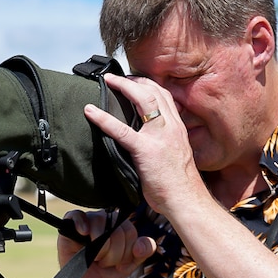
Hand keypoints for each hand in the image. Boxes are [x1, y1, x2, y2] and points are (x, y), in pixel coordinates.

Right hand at [58, 209, 156, 277]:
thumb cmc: (107, 271)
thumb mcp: (130, 263)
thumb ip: (143, 251)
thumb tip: (141, 245)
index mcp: (119, 224)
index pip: (129, 230)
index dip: (126, 251)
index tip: (118, 263)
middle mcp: (103, 219)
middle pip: (115, 228)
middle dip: (113, 254)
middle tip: (104, 263)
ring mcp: (86, 221)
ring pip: (100, 222)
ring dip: (100, 247)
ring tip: (95, 258)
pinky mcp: (68, 227)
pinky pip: (75, 216)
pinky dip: (81, 223)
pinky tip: (84, 232)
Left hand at [84, 74, 203, 214]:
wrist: (186, 199)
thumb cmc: (180, 183)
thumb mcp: (176, 154)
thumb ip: (164, 142)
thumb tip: (149, 141)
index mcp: (177, 128)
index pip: (164, 96)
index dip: (148, 85)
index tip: (135, 80)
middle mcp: (170, 127)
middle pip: (153, 92)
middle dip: (133, 80)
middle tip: (116, 77)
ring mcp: (158, 137)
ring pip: (142, 101)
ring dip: (123, 87)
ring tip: (106, 82)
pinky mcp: (145, 150)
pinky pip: (122, 130)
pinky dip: (104, 118)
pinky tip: (91, 111)